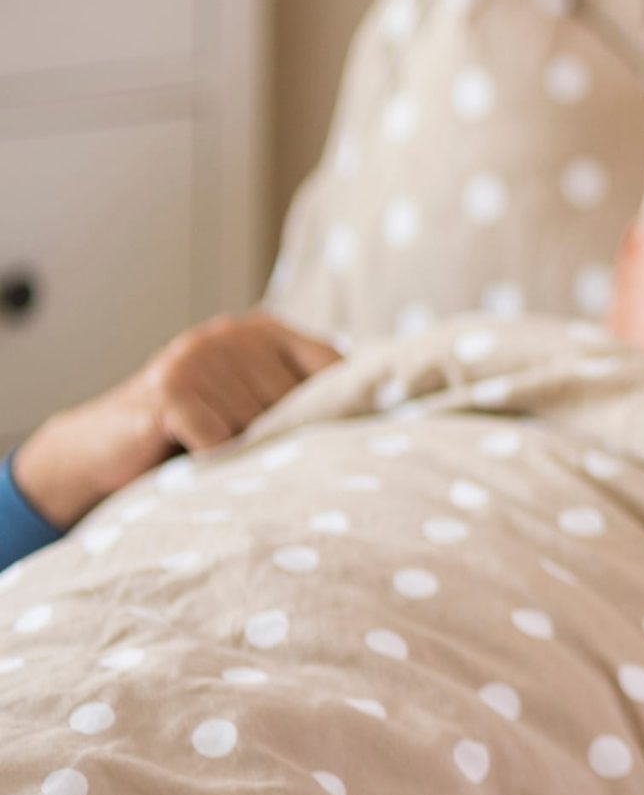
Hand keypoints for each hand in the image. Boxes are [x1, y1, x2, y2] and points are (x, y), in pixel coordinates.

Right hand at [14, 313, 340, 530]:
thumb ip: (303, 400)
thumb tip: (386, 418)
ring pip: (263, 427)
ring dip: (245, 454)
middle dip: (284, 438)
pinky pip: (223, 444)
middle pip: (300, 404)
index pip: (335, 368)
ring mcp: (201, 354)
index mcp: (267, 330)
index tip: (364, 441)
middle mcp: (236, 332)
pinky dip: (213, 464)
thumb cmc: (198, 432)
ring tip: (215, 451)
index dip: (345, 409)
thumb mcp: (255, 406)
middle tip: (248, 449)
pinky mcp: (172, 388)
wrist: (105, 449)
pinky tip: (190, 457)